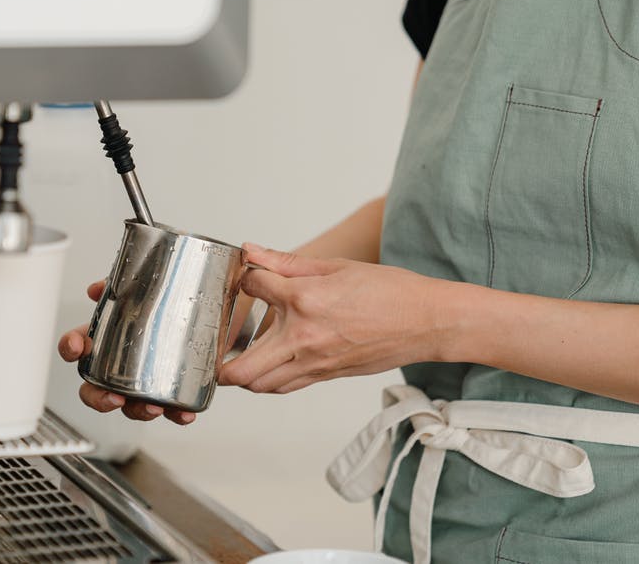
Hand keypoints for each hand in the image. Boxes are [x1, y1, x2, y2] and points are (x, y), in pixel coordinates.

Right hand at [56, 280, 197, 424]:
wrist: (212, 316)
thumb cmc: (176, 301)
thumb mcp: (152, 285)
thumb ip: (125, 284)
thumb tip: (97, 288)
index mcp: (110, 337)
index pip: (79, 345)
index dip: (71, 347)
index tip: (77, 347)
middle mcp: (121, 364)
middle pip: (95, 389)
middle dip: (98, 398)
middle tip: (113, 398)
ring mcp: (145, 381)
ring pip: (129, 407)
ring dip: (137, 411)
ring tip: (153, 407)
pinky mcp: (171, 391)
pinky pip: (169, 410)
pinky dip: (175, 415)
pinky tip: (185, 412)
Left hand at [219, 244, 457, 393]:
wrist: (427, 322)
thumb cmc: (390, 291)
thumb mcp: (336, 266)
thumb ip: (287, 263)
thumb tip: (252, 252)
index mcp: (305, 299)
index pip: (252, 288)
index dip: (244, 278)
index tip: (246, 275)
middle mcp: (303, 337)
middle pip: (242, 368)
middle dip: (219, 360)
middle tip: (211, 347)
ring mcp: (314, 362)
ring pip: (260, 385)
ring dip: (242, 374)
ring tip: (234, 358)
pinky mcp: (325, 376)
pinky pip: (285, 386)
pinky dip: (269, 379)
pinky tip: (266, 364)